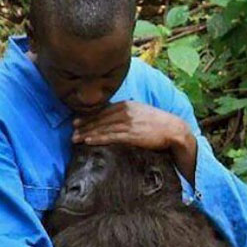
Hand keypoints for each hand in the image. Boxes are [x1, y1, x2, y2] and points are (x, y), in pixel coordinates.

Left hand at [72, 101, 188, 149]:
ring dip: (87, 133)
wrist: (174, 130)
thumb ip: (129, 113)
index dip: (88, 116)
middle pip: (100, 118)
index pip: (103, 110)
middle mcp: (125, 112)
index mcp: (127, 105)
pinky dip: (97, 138)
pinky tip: (88, 141)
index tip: (77, 121)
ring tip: (75, 139)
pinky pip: (110, 136)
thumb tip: (117, 119)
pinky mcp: (132, 134)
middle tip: (72, 131)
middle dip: (84, 125)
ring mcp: (128, 123)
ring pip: (102, 128)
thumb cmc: (159, 123)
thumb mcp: (142, 112)